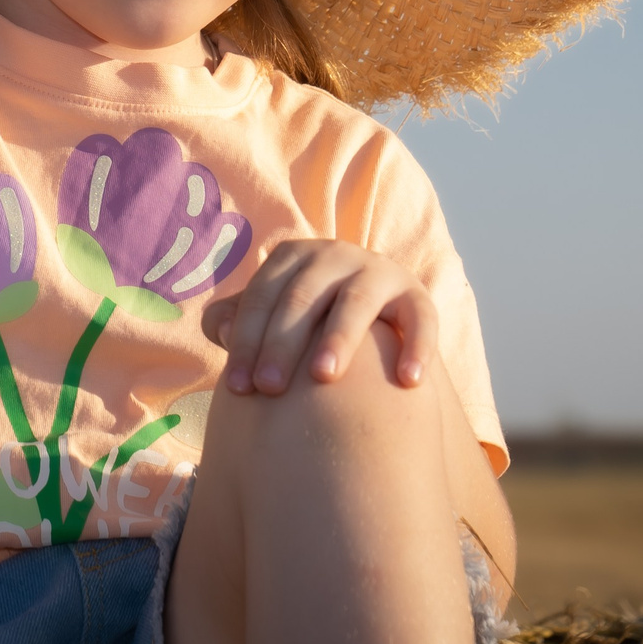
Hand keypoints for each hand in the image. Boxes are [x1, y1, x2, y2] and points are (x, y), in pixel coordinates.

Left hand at [200, 239, 435, 397]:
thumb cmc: (304, 322)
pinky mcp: (415, 295)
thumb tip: (222, 330)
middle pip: (302, 298)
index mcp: (292, 257)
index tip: (237, 388)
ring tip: (323, 378)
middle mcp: (334, 255)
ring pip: (355, 301)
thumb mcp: (271, 316)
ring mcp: (377, 271)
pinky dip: (417, 346)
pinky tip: (408, 382)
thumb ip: (237, 322)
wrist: (371, 315)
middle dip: (282, 343)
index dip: (246, 340)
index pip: (262, 297)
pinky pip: (420, 318)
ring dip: (339, 337)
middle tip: (269, 388)